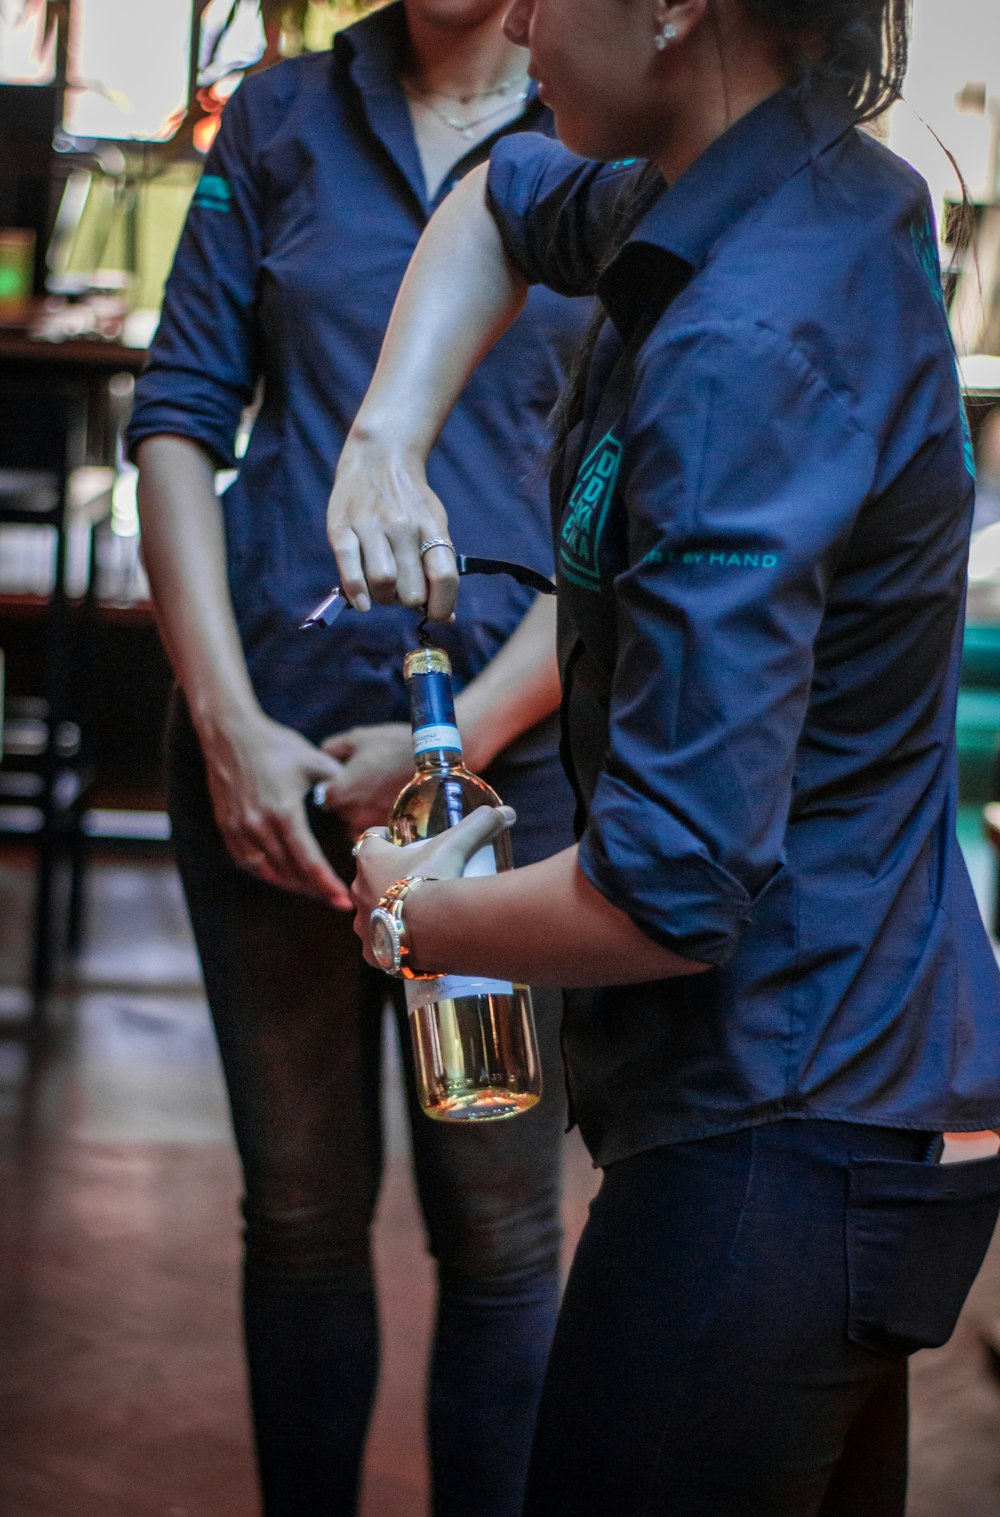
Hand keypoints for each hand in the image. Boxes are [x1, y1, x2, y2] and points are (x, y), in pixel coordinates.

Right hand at [201, 712, 351, 907]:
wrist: (230, 734)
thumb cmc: (276, 745)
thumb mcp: (314, 760)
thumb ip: (337, 784)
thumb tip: (358, 802)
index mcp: (283, 812)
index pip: (308, 860)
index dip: (326, 884)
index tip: (343, 901)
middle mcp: (258, 826)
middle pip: (289, 873)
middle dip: (315, 890)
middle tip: (337, 900)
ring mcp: (238, 829)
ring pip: (267, 873)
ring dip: (292, 886)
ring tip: (315, 890)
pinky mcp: (227, 828)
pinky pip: (248, 862)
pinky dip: (269, 873)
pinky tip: (286, 875)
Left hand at [315, 722, 412, 834]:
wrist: (435, 760)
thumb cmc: (393, 746)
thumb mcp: (357, 738)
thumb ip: (332, 748)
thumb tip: (322, 756)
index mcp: (339, 792)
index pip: (321, 796)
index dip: (330, 785)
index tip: (342, 775)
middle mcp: (352, 814)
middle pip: (338, 812)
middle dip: (346, 799)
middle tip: (363, 781)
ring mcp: (372, 824)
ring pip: (355, 822)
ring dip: (361, 810)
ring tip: (377, 790)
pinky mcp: (391, 829)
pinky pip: (375, 827)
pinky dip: (377, 816)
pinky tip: (388, 800)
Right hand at [326, 438, 459, 620]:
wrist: (379, 457)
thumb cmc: (409, 501)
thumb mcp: (433, 524)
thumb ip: (438, 567)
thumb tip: (446, 617)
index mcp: (430, 527)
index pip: (444, 577)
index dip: (442, 607)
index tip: (436, 614)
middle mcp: (403, 526)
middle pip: (412, 589)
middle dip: (408, 601)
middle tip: (403, 592)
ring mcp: (371, 526)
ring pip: (383, 583)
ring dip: (384, 598)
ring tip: (383, 589)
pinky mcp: (342, 528)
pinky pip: (350, 570)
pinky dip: (358, 593)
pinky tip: (363, 601)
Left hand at [350, 805, 515, 965]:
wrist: (433, 929)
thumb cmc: (436, 879)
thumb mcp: (457, 846)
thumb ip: (479, 824)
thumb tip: (506, 812)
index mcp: (370, 860)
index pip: (370, 841)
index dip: (384, 841)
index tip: (401, 843)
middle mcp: (358, 890)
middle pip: (370, 878)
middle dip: (387, 878)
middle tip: (417, 880)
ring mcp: (363, 924)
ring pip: (371, 913)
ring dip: (388, 911)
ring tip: (416, 914)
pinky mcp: (372, 952)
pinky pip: (378, 946)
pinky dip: (392, 943)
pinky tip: (410, 942)